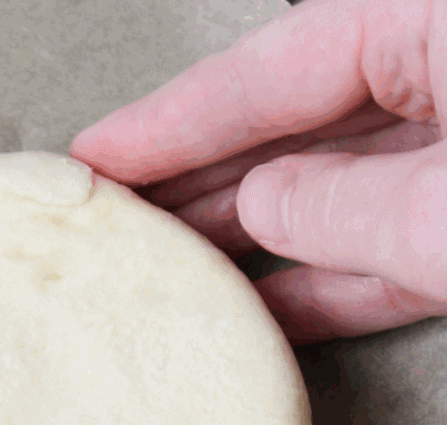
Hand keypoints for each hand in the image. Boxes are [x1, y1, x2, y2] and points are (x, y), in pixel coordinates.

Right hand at [70, 0, 446, 342]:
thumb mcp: (442, 213)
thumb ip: (341, 208)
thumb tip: (262, 206)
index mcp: (436, 16)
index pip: (276, 67)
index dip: (172, 120)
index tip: (94, 156)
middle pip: (298, 123)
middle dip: (202, 178)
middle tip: (118, 218)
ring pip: (343, 189)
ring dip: (255, 241)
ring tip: (170, 274)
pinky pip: (396, 246)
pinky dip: (332, 283)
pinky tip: (261, 314)